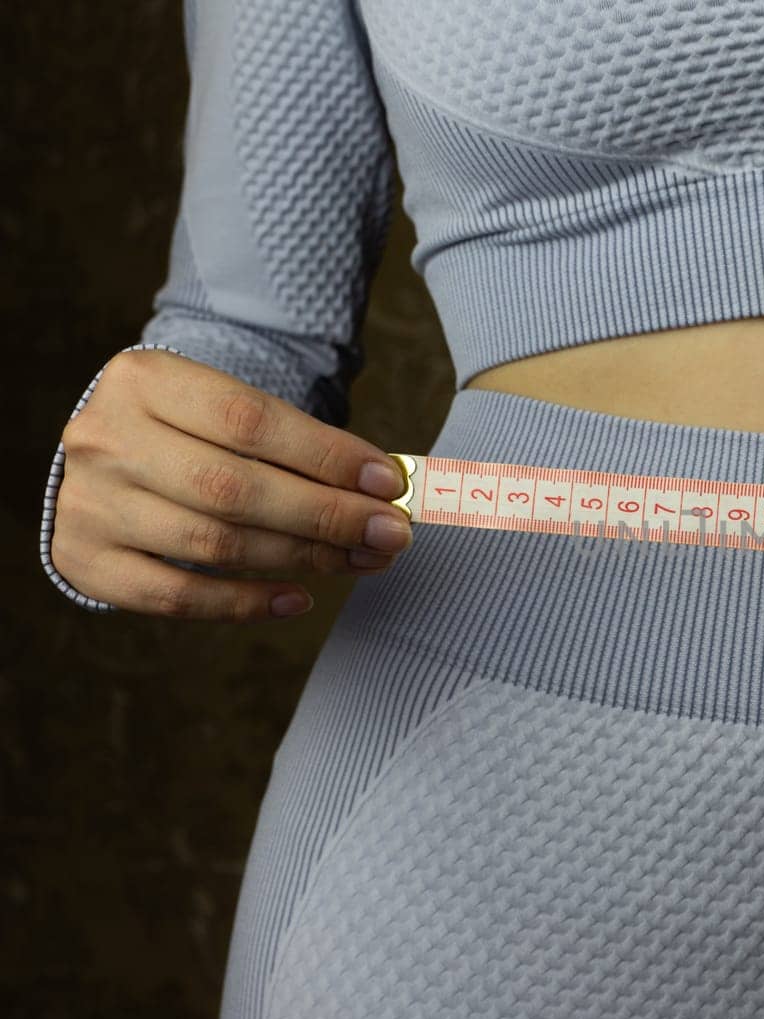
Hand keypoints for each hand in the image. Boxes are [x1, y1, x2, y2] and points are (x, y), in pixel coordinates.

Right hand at [50, 347, 414, 620]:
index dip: (328, 456)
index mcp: (144, 380)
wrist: (111, 453)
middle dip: (327, 516)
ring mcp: (87, 503)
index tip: (390, 483)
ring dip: (302, 559)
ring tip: (362, 559)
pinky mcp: (83, 560)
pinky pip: (176, 597)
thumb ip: (300, 444)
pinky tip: (301, 598)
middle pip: (234, 489)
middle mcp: (105, 438)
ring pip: (211, 545)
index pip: (251, 420)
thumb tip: (387, 491)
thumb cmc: (194, 431)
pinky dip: (246, 603)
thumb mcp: (231, 410)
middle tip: (391, 533)